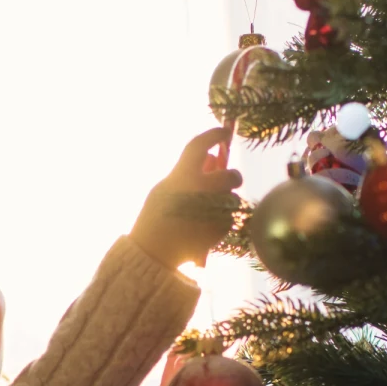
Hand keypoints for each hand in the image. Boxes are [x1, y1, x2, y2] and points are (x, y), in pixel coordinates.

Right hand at [129, 127, 242, 269]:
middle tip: (226, 180)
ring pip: (233, 198)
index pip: (202, 145)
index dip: (215, 134)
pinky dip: (222, 220)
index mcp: (183, 175)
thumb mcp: (165, 188)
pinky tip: (206, 226)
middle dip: (231, 176)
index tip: (225, 132)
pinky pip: (230, 219)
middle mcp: (201, 190)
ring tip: (208, 211)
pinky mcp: (220, 229)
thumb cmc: (155, 217)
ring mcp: (213, 210)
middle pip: (231, 175)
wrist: (153, 253)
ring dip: (225, 200)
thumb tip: (213, 159)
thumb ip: (188, 172)